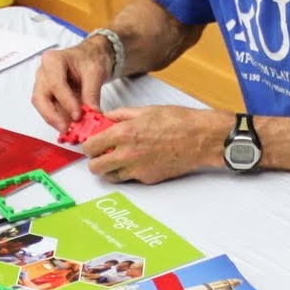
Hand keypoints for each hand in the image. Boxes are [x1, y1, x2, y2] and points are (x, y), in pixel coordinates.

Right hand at [31, 38, 113, 132]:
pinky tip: (70, 126)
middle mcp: (43, 72)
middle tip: (66, 128)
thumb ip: (92, 93)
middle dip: (52, 116)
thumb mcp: (95, 72)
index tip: (78, 115)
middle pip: (40, 98)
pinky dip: (58, 118)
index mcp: (53, 61)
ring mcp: (43, 84)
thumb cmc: (90, 58)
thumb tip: (92, 113)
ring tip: (70, 129)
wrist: (91, 57)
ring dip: (55, 119)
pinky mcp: (48, 95)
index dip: (66, 102)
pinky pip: (49, 109)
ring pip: (42, 106)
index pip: (56, 84)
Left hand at [80, 105, 223, 184]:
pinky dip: (128, 172)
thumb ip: (121, 115)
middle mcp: (127, 154)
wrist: (201, 139)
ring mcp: (137, 169)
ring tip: (116, 159)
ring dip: (109, 169)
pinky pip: (129, 178)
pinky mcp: (148, 179)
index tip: (90, 143)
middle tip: (100, 154)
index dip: (88, 145)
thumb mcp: (145, 110)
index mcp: (124, 133)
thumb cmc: (178, 121)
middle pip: (95, 167)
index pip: (90, 146)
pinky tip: (137, 161)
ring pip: (110, 177)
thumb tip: (106, 118)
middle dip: (95, 160)